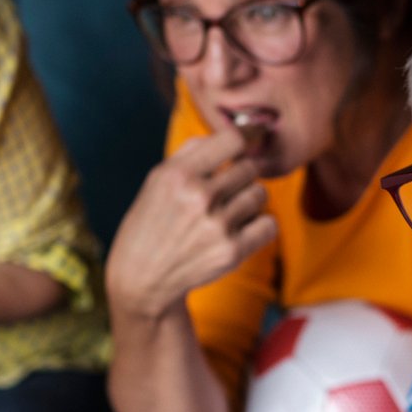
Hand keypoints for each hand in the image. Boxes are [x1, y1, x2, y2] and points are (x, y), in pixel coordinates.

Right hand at [105, 130, 276, 319]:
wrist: (143, 278)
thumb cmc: (152, 223)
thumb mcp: (158, 179)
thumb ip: (193, 151)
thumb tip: (237, 133)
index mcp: (178, 174)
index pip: (233, 140)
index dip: (246, 140)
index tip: (246, 145)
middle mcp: (198, 197)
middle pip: (250, 168)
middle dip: (241, 177)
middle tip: (225, 192)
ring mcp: (217, 226)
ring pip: (260, 195)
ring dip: (248, 202)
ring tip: (226, 214)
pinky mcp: (232, 252)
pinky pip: (269, 225)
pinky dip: (259, 226)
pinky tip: (240, 230)